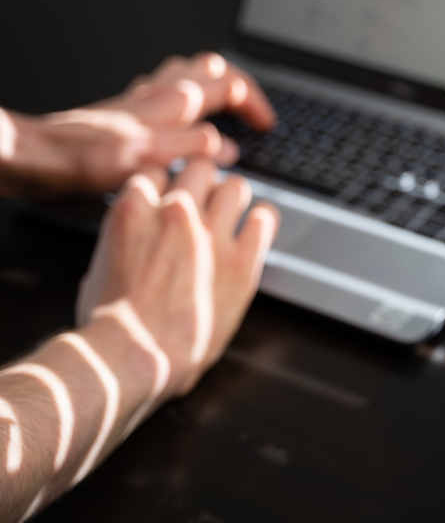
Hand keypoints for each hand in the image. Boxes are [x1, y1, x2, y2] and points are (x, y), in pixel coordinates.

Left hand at [4, 52, 274, 194]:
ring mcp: (139, 100)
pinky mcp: (123, 110)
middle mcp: (158, 95)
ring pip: (186, 72)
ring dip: (210, 82)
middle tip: (250, 110)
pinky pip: (162, 88)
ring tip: (223, 103)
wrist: (35, 156)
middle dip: (237, 83)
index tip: (265, 126)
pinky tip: (178, 113)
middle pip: (210, 67)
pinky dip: (182, 93)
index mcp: (172, 104)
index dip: (254, 103)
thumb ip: (193, 150)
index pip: (229, 85)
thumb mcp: (150, 160)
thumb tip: (228, 148)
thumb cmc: (84, 161)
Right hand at [76, 161, 278, 396]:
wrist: (133, 355)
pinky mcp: (241, 260)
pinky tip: (256, 231)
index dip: (167, 186)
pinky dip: (261, 222)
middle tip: (207, 204)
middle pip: (201, 168)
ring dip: (234, 199)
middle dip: (204, 183)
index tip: (172, 201)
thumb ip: (125, 240)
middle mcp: (175, 212)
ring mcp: (211, 234)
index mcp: (134, 210)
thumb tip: (136, 239)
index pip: (158, 171)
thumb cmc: (108, 325)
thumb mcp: (100, 266)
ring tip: (233, 216)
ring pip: (236, 186)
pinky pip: (264, 219)